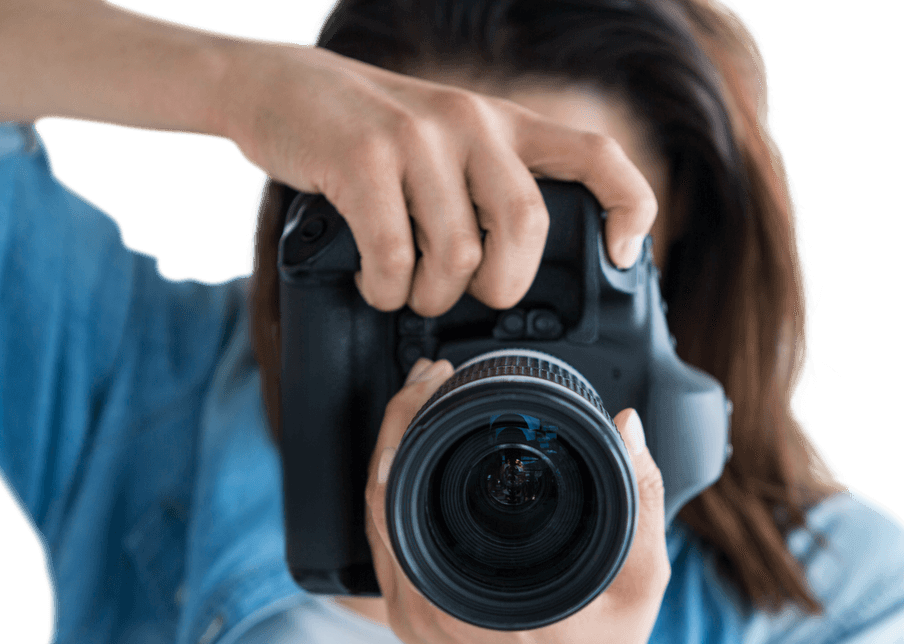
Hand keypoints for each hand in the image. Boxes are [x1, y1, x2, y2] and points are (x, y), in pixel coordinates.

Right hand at [220, 39, 656, 316]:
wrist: (275, 85)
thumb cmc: (363, 130)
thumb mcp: (441, 138)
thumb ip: (483, 180)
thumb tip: (514, 262)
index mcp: (500, 123)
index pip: (594, 154)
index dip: (628, 207)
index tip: (623, 254)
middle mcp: (469, 123)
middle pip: (526, 224)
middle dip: (503, 284)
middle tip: (474, 297)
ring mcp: (416, 140)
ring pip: (456, 252)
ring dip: (431, 296)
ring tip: (407, 292)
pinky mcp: (362, 160)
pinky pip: (393, 256)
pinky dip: (386, 289)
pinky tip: (375, 283)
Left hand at [364, 357, 671, 643]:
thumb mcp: (641, 577)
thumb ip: (640, 498)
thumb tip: (625, 425)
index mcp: (459, 595)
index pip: (400, 486)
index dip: (408, 419)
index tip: (432, 377)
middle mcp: (419, 604)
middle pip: (377, 490)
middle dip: (397, 420)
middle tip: (428, 376)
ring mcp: (408, 611)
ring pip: (375, 510)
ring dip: (392, 449)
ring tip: (421, 401)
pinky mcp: (410, 611)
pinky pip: (387, 535)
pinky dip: (395, 486)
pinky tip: (417, 452)